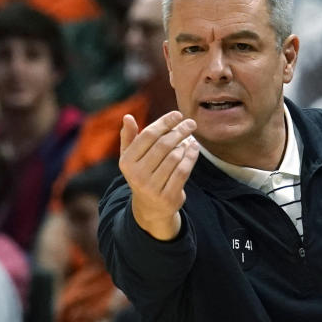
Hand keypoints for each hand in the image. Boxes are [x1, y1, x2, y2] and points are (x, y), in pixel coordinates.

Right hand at [119, 112, 200, 240]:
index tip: (178, 114)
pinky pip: (183, 171)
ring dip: (185, 144)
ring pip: (174, 157)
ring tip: (190, 137)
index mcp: (127, 162)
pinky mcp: (168, 196)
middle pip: (163, 145)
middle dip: (179, 131)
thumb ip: (129, 137)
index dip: (164, 122)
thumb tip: (128, 116)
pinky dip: (191, 157)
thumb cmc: (142, 174)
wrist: (151, 208)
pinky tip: (194, 148)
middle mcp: (137, 175)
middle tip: (190, 123)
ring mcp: (152, 187)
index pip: (148, 135)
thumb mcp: (131, 158)